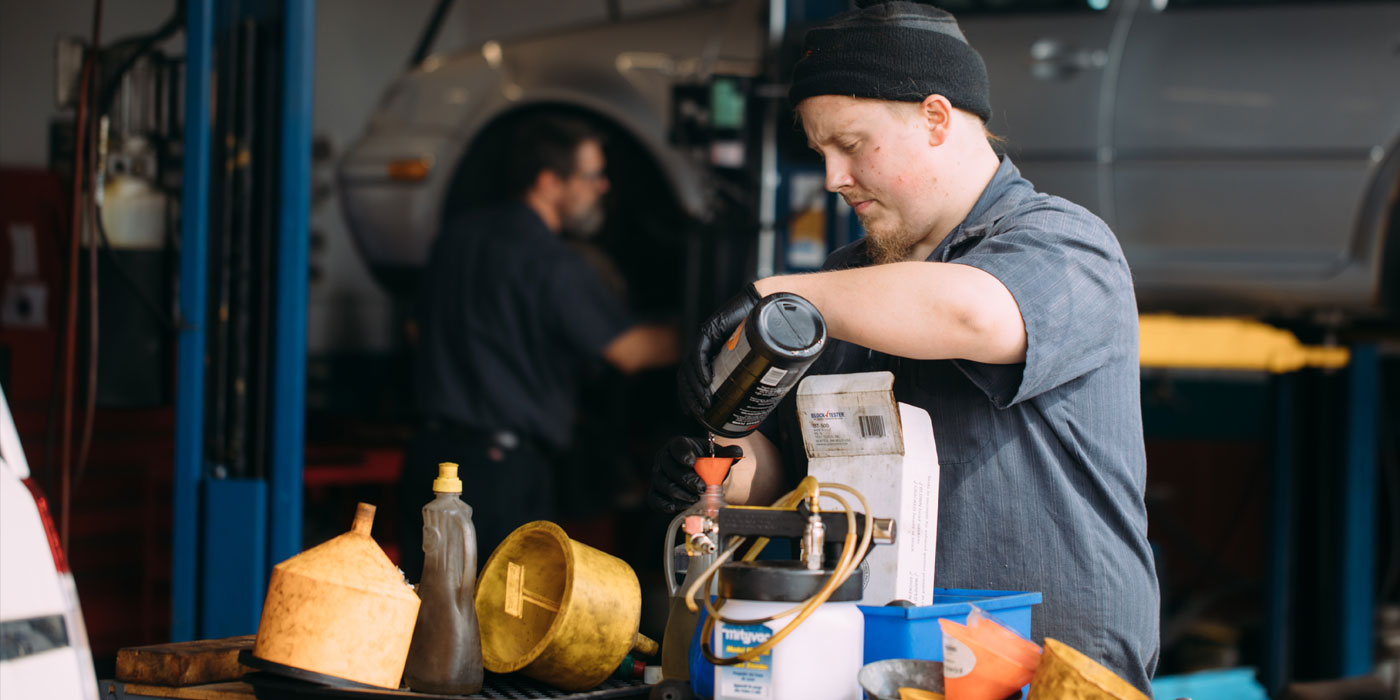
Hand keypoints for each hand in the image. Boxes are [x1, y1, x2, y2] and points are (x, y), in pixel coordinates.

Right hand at [646, 437, 743, 513]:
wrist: (691, 470)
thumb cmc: (701, 460)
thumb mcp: (713, 454)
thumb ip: (725, 454)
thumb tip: (738, 452)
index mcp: (677, 445)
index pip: (678, 447)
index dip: (684, 454)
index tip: (693, 462)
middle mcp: (663, 458)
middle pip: (671, 469)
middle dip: (687, 480)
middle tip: (702, 488)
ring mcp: (657, 475)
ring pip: (663, 485)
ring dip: (680, 494)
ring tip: (695, 499)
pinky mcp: (655, 491)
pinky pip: (655, 499)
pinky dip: (666, 505)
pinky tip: (678, 507)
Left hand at [678, 283, 761, 419]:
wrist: (769, 308)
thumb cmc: (766, 333)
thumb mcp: (755, 360)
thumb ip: (750, 375)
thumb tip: (761, 401)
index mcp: (712, 354)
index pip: (693, 378)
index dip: (690, 396)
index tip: (694, 413)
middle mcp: (705, 346)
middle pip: (688, 375)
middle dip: (691, 397)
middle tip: (699, 413)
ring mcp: (706, 338)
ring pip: (691, 366)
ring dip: (696, 388)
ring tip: (705, 403)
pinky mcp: (710, 330)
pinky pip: (700, 352)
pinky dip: (701, 369)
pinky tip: (706, 382)